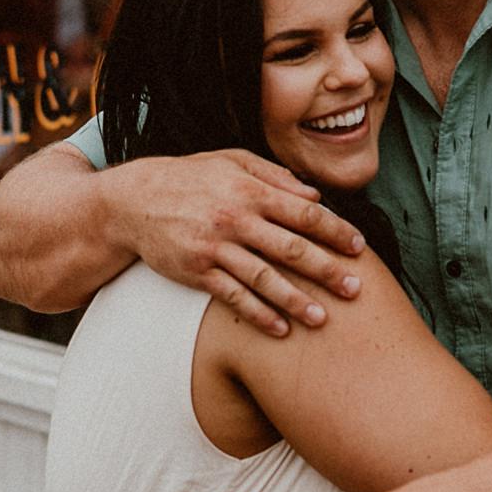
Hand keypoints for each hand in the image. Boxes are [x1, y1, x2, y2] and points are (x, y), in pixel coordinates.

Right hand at [108, 149, 366, 336]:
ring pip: (264, 278)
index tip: (358, 248)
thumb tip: (315, 197)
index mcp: (249, 190)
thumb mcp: (231, 161)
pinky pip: (233, 297)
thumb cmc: (190, 178)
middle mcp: (235, 219)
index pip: (303, 213)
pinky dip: (258, 315)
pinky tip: (280, 330)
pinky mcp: (197, 272)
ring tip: (322, 319)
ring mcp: (215, 248)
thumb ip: (274, 176)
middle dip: (326, 270)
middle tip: (355, 289)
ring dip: (296, 300)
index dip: (335, 231)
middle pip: (291, 248)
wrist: (133, 201)